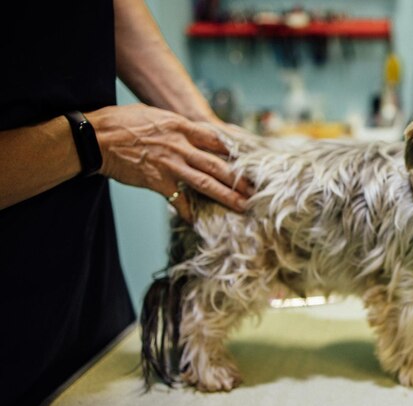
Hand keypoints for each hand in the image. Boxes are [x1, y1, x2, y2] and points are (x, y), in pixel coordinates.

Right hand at [87, 104, 252, 221]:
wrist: (96, 137)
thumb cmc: (123, 122)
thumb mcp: (155, 116)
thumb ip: (177, 127)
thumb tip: (192, 133)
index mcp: (182, 127)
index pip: (217, 140)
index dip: (237, 152)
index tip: (252, 162)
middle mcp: (180, 146)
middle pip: (218, 164)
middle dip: (239, 179)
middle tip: (256, 190)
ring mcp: (170, 165)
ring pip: (205, 182)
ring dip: (226, 196)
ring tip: (242, 206)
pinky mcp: (158, 182)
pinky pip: (178, 200)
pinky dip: (188, 212)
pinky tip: (198, 222)